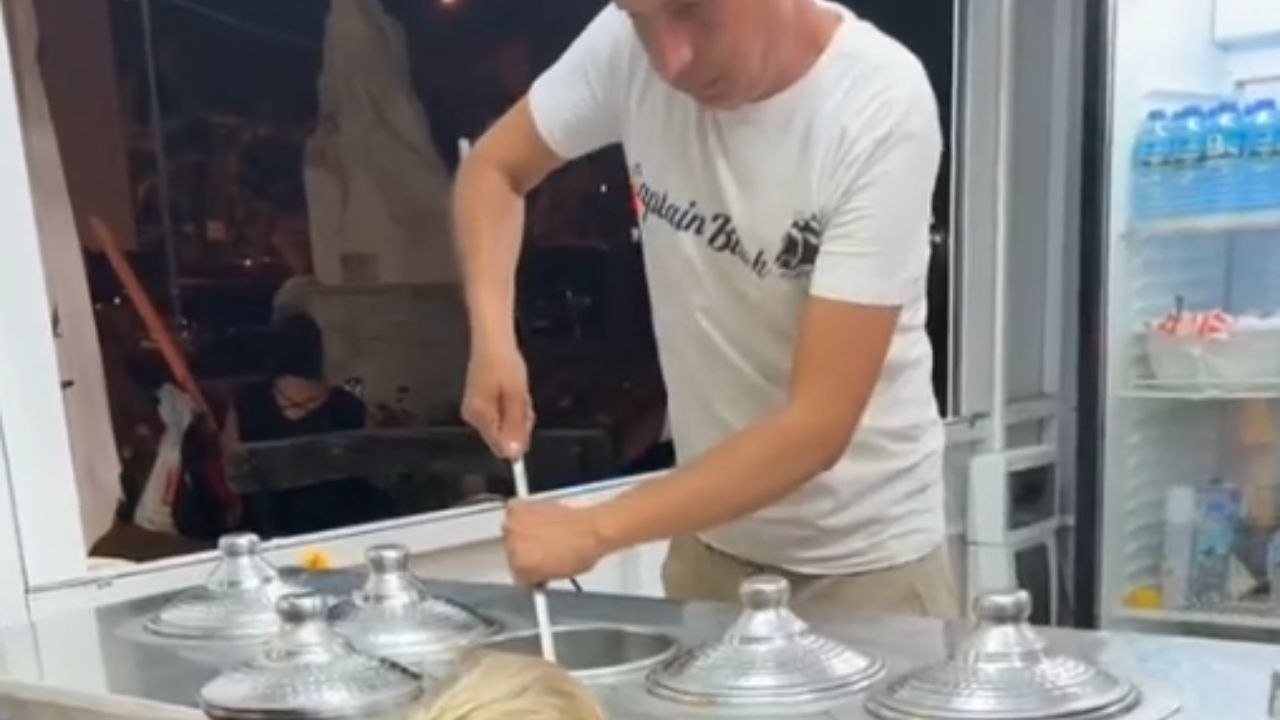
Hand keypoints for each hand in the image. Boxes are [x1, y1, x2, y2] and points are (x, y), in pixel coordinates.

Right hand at [461, 340, 533, 458]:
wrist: (492, 340)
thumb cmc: (505, 365)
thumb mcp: (517, 396)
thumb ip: (515, 427)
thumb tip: (514, 457)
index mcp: (479, 418)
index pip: (502, 447)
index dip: (519, 436)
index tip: (526, 415)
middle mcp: (473, 419)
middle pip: (503, 438)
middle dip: (518, 423)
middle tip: (522, 399)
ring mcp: (474, 412)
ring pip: (504, 427)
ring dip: (516, 414)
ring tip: (517, 391)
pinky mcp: (478, 405)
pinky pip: (500, 417)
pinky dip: (510, 408)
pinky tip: (512, 391)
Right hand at [504, 500, 606, 585]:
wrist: (591, 529)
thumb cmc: (581, 551)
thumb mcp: (557, 574)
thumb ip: (538, 573)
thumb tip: (534, 570)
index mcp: (520, 569)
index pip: (517, 574)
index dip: (529, 570)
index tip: (535, 564)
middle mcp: (512, 548)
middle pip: (511, 552)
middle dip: (525, 550)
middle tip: (541, 546)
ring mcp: (513, 527)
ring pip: (510, 530)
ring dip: (521, 530)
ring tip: (542, 530)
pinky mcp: (518, 508)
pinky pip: (511, 509)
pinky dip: (521, 512)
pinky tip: (536, 516)